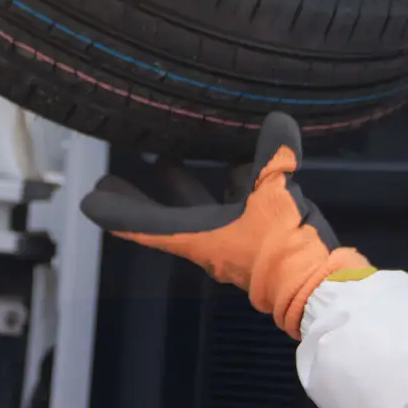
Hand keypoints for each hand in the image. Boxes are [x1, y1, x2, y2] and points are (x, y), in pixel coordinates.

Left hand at [79, 112, 373, 339]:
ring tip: (167, 157)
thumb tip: (278, 121)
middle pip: (165, 215)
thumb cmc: (283, 248)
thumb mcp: (277, 194)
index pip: (146, 224)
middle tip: (114, 177)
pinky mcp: (257, 240)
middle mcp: (209, 242)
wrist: (315, 286)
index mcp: (199, 237)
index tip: (92, 201)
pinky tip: (240, 162)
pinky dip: (230, 185)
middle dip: (141, 194)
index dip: (117, 211)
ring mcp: (232, 242)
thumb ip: (275, 156)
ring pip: (199, 208)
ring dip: (184, 185)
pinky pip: (233, 207)